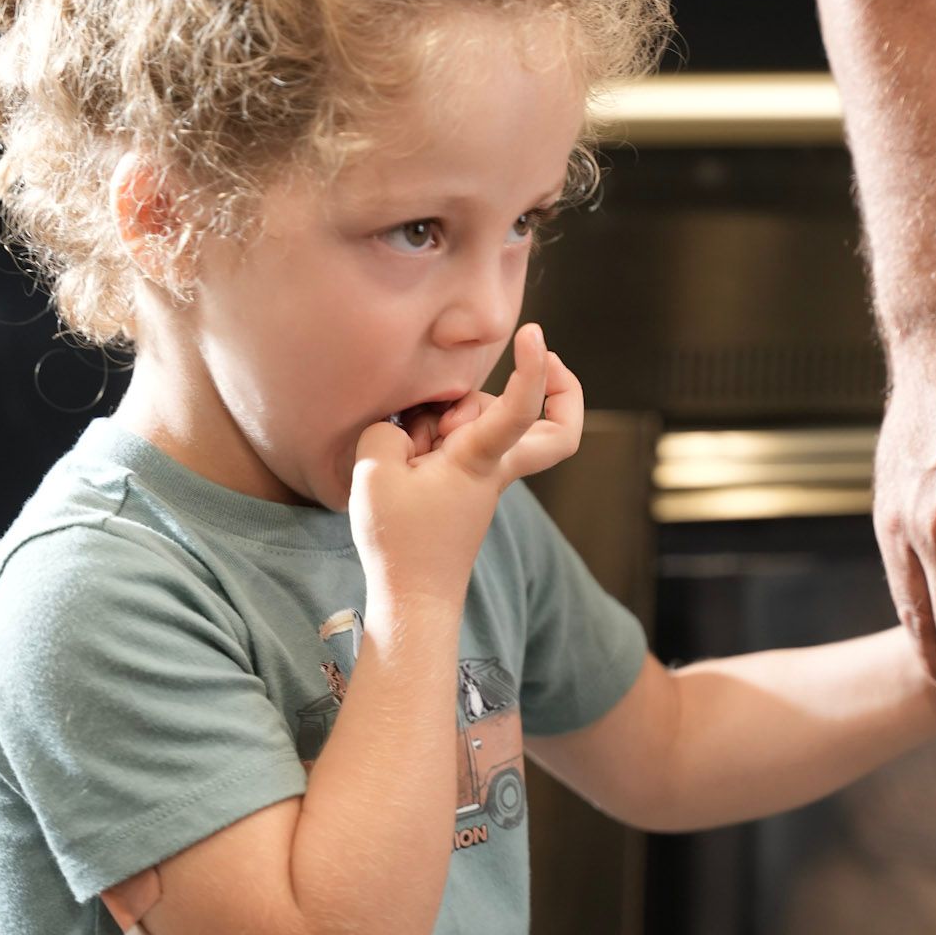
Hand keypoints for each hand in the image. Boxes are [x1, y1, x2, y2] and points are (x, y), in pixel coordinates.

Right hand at [348, 323, 582, 604]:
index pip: (520, 410)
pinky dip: (446, 431)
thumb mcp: (374, 473)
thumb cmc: (398, 541)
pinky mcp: (470, 487)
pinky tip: (412, 447)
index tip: (533, 335)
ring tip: (412, 443)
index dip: (533, 369)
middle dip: (561, 387)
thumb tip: (409, 425)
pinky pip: (471, 441)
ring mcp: (487, 479)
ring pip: (491, 424)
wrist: (414, 599)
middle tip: (540, 353)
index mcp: (479, 462)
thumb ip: (388, 430)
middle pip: (556, 429)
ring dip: (458, 414)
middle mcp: (494, 468)